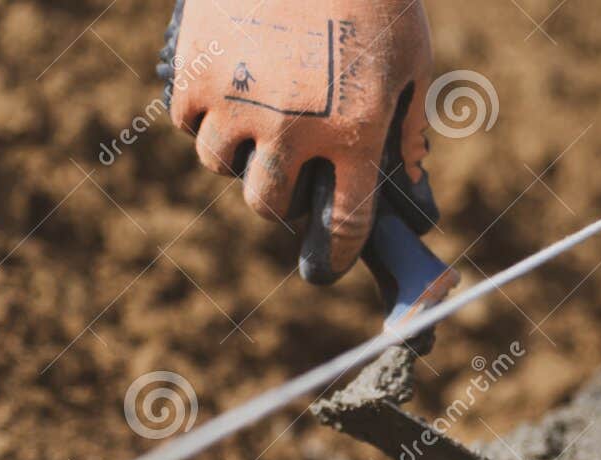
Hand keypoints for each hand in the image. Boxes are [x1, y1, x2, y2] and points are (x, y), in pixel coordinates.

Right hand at [163, 0, 434, 283]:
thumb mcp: (413, 59)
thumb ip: (410, 124)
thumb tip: (409, 176)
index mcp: (354, 133)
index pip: (344, 224)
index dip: (337, 251)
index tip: (332, 260)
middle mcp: (291, 129)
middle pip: (268, 205)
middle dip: (278, 200)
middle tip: (285, 181)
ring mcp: (237, 102)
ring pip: (220, 164)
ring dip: (237, 156)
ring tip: (253, 129)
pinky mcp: (195, 70)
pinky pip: (187, 120)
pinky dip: (202, 115)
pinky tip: (223, 96)